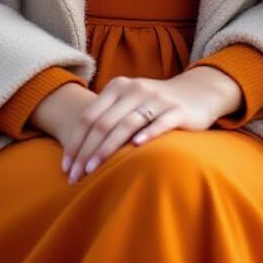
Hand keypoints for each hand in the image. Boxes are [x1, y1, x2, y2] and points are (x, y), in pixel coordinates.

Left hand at [61, 66, 240, 183]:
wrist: (197, 92)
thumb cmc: (154, 103)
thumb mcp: (128, 102)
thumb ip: (107, 116)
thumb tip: (76, 150)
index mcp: (119, 86)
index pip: (89, 116)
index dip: (75, 142)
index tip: (65, 167)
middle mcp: (135, 89)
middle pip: (104, 122)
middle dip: (86, 152)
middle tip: (75, 176)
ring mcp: (157, 99)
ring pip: (127, 124)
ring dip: (107, 149)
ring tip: (93, 170)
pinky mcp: (177, 110)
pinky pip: (160, 123)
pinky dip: (147, 134)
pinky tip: (136, 147)